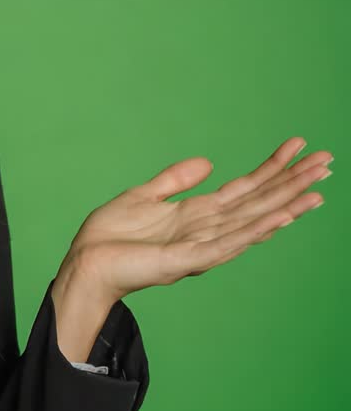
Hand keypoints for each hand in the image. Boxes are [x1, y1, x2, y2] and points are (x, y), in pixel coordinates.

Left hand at [61, 136, 331, 302]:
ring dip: (284, 207)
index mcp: (197, 214)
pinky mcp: (186, 261)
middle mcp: (207, 230)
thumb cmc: (109, 238)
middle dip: (292, 183)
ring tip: (316, 192)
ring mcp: (200, 247)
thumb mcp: (143, 197)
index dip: (272, 167)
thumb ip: (176, 181)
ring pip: (251, 223)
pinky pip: (227, 245)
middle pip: (259, 202)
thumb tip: (210, 162)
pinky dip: (253, 232)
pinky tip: (277, 220)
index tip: (299, 145)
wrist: (84, 265)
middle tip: (328, 162)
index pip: (245, 188)